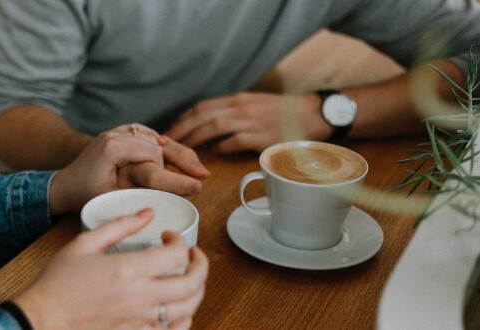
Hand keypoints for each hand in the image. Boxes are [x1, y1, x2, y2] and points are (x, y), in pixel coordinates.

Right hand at [13, 209, 208, 329]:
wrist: (43, 319)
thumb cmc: (59, 282)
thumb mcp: (84, 243)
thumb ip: (119, 225)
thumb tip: (147, 213)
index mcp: (128, 269)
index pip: (176, 254)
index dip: (179, 240)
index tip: (168, 236)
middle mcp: (140, 297)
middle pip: (193, 283)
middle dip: (201, 265)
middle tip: (193, 256)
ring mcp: (140, 320)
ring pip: (189, 309)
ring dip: (197, 291)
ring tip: (190, 278)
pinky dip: (184, 317)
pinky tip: (178, 306)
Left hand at [50, 124, 207, 214]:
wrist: (63, 184)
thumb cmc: (84, 194)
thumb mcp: (111, 197)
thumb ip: (136, 192)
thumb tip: (167, 198)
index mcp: (113, 148)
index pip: (153, 155)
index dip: (175, 172)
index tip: (195, 184)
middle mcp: (115, 135)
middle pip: (157, 143)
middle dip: (183, 158)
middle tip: (203, 175)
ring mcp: (116, 132)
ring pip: (153, 137)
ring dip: (174, 150)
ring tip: (196, 166)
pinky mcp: (117, 134)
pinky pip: (144, 133)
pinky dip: (159, 141)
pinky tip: (173, 149)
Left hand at [165, 92, 328, 152]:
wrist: (315, 114)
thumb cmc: (285, 113)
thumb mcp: (255, 105)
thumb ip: (234, 113)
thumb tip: (211, 128)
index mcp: (238, 100)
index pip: (202, 106)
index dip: (183, 119)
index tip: (171, 130)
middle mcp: (241, 107)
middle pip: (203, 115)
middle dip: (182, 129)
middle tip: (167, 143)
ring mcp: (252, 121)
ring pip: (215, 126)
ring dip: (195, 138)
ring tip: (183, 150)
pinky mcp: (263, 136)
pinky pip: (236, 140)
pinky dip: (222, 147)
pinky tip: (213, 154)